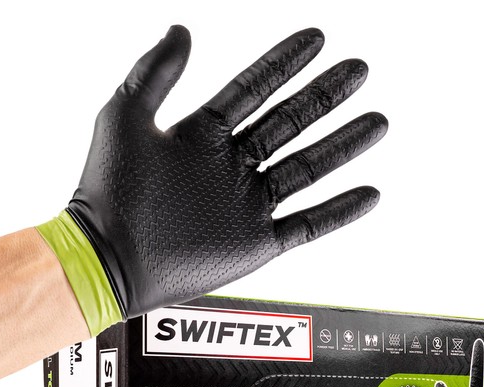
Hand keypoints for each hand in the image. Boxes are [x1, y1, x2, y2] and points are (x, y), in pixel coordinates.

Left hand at [37, 25, 386, 334]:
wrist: (109, 260)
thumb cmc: (107, 192)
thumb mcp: (124, 117)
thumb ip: (154, 73)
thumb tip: (182, 29)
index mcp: (202, 136)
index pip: (253, 89)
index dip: (284, 63)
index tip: (317, 39)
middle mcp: (230, 168)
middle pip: (289, 124)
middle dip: (324, 96)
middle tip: (359, 70)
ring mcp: (246, 206)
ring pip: (307, 169)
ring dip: (342, 146)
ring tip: (376, 123)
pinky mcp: (257, 244)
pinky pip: (308, 225)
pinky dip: (339, 211)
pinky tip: (368, 194)